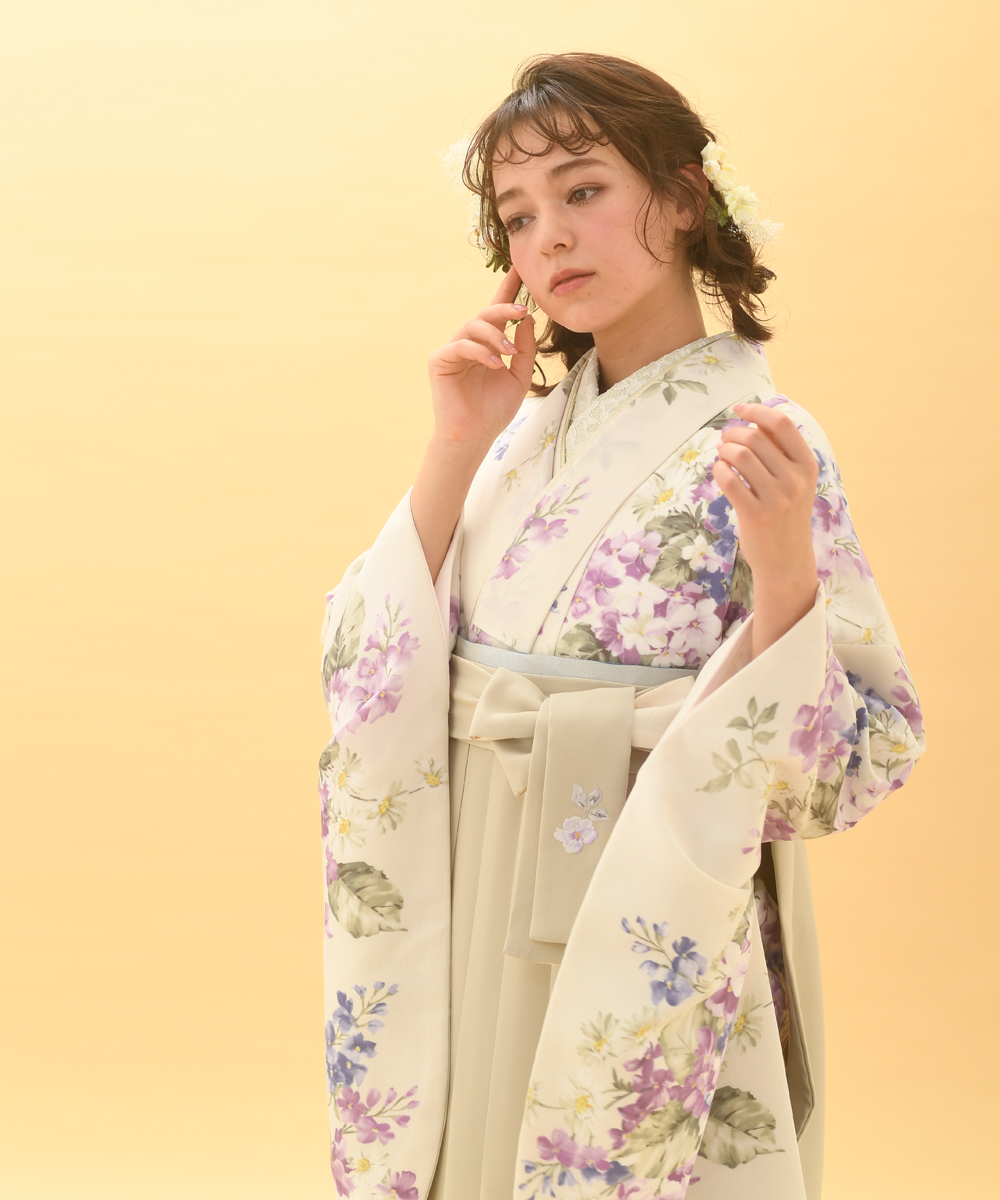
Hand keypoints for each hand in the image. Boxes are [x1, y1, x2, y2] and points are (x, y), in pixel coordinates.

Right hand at [426, 267, 535, 452]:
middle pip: (485, 314)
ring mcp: (452, 350)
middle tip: (522, 311)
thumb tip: (526, 319)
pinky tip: (495, 364)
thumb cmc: (495, 410)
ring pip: (472, 326)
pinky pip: (460, 346)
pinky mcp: (439, 360)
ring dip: (494, 335)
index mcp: (488, 344)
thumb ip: (523, 348)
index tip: (519, 268)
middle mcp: (469, 342)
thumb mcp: (519, 377)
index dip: (507, 289)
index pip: (498, 311)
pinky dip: (480, 352)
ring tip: (508, 353)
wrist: (475, 436)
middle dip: (504, 308)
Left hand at [712, 402, 818, 656]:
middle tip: (725, 440)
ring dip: (723, 450)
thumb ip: (779, 452)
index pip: (782, 424)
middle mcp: (795, 480)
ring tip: (722, 456)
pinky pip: (728, 479)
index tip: (740, 410)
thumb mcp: (795, 482)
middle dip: (733, 433)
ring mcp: (776, 498)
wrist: (786, 560)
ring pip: (739, 455)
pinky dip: (718, 470)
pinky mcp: (755, 514)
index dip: (757, 411)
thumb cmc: (786, 515)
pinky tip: (720, 472)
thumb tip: (753, 419)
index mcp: (807, 465)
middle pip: (755, 437)